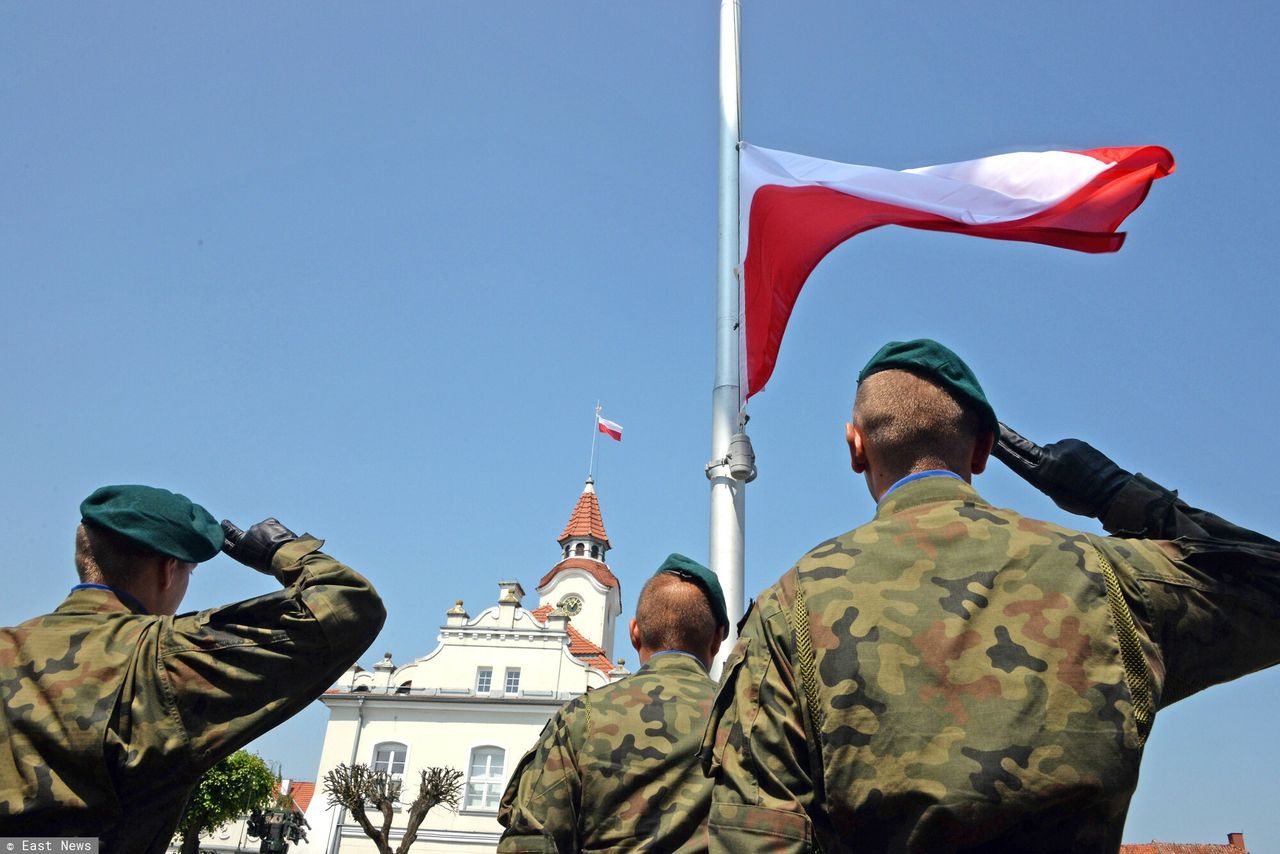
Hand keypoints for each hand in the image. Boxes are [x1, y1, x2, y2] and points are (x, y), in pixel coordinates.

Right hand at [221, 518, 298, 573]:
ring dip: (267, 536)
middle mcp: (244, 538)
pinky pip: (272, 525)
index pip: (226, 544)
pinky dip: (277, 530)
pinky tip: (282, 538)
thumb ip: (254, 552)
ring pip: (261, 530)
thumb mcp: (256, 563)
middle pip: (237, 533)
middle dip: (229, 527)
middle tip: (224, 522)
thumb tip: (261, 547)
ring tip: (276, 546)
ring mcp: (256, 528)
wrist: (282, 555)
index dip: (223, 537)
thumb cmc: (271, 565)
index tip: (221, 527)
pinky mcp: (268, 522)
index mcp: (239, 552)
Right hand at [993, 422, 1132, 517]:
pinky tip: (1082, 469)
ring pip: (1053, 451)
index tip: (992, 434)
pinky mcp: (1077, 442)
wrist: (1113, 493)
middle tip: (1057, 475)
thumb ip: (1043, 476)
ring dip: (1058, 460)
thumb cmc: (1082, 501)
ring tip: (1075, 475)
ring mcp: (1065, 446)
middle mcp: (1051, 456)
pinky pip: (1066, 448)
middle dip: (1041, 461)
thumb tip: (1043, 462)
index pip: (1015, 456)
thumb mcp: (1054, 494)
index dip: (1001, 446)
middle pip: (1034, 453)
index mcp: (1042, 473)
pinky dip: (1070, 456)